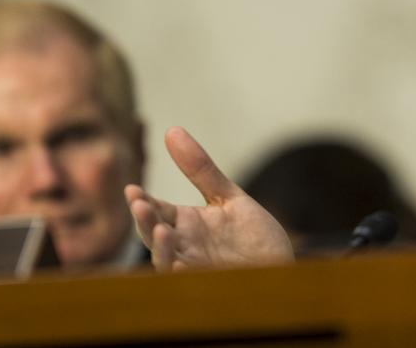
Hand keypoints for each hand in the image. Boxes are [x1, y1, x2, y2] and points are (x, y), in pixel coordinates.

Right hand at [125, 126, 293, 271]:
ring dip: (160, 248)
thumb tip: (171, 130)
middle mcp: (184, 247)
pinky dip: (182, 276)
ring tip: (162, 230)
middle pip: (155, 234)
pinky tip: (179, 267)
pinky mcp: (210, 286)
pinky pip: (190, 283)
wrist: (283, 269)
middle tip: (139, 204)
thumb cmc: (254, 238)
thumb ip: (201, 169)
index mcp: (185, 224)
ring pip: (166, 260)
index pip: (156, 210)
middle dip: (145, 221)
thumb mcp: (229, 197)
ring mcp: (195, 268)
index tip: (133, 190)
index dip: (142, 201)